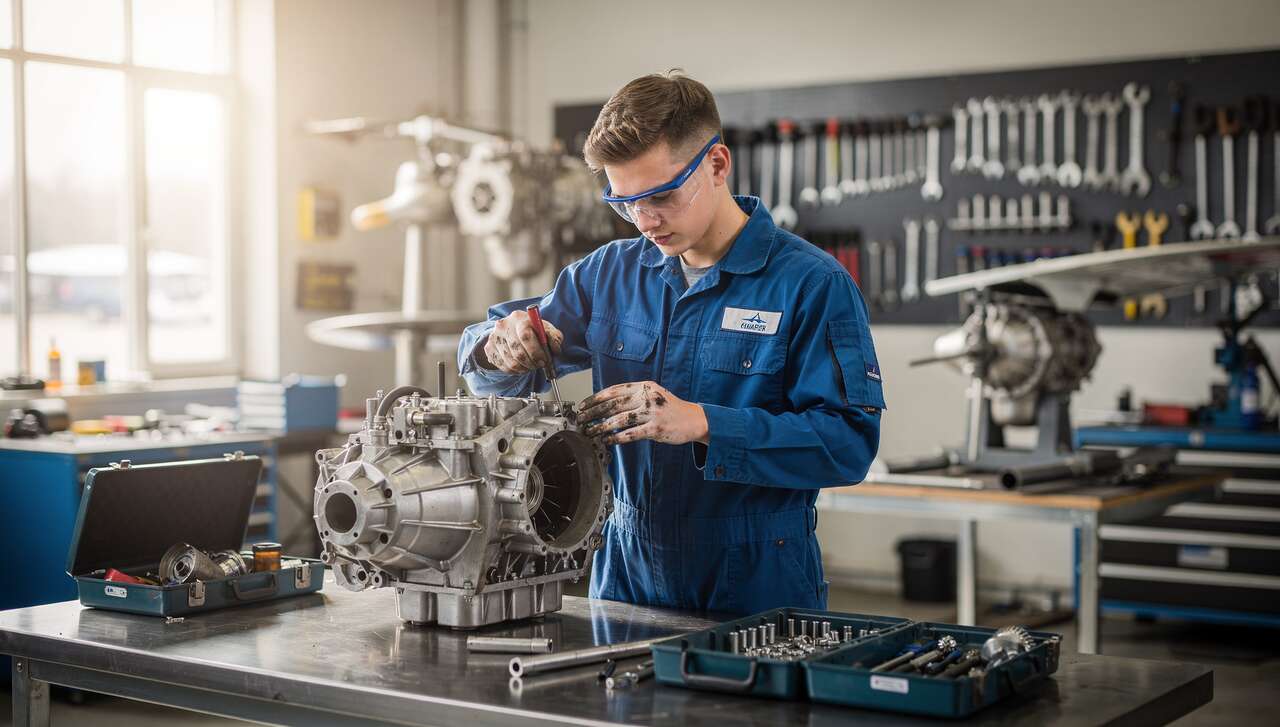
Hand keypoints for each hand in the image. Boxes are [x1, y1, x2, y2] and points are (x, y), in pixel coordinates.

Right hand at [479, 310, 563, 373]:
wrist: (513, 330)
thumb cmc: (533, 331)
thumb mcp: (547, 330)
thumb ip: (554, 338)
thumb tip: (554, 349)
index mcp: (519, 318)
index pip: (525, 336)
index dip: (536, 352)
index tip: (544, 361)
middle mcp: (503, 326)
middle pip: (518, 352)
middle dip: (532, 363)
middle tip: (539, 365)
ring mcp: (494, 337)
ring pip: (511, 362)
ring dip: (525, 368)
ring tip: (531, 365)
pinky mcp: (489, 348)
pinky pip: (504, 366)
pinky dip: (516, 370)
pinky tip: (522, 366)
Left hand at [578, 382, 708, 445]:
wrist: (694, 419)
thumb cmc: (670, 408)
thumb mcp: (653, 393)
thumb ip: (633, 395)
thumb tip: (607, 403)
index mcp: (644, 386)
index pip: (614, 390)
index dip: (596, 398)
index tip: (583, 405)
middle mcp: (647, 397)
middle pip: (613, 404)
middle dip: (593, 412)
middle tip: (581, 419)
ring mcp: (652, 413)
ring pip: (619, 420)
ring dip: (601, 427)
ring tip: (590, 432)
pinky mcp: (656, 429)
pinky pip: (631, 434)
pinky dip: (617, 437)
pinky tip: (607, 440)